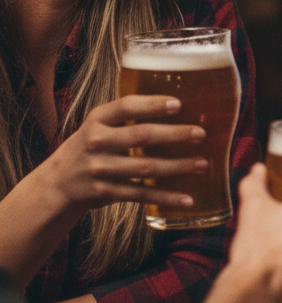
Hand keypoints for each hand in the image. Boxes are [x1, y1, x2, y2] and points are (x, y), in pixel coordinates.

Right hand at [43, 95, 206, 212]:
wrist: (57, 183)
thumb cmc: (91, 146)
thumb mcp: (99, 125)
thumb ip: (128, 116)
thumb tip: (179, 106)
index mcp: (97, 119)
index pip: (127, 107)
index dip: (152, 104)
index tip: (178, 103)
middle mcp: (96, 142)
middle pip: (141, 136)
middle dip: (174, 135)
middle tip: (201, 134)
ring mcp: (100, 169)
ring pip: (145, 167)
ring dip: (177, 167)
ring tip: (203, 164)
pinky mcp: (105, 192)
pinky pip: (141, 195)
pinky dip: (165, 198)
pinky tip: (187, 199)